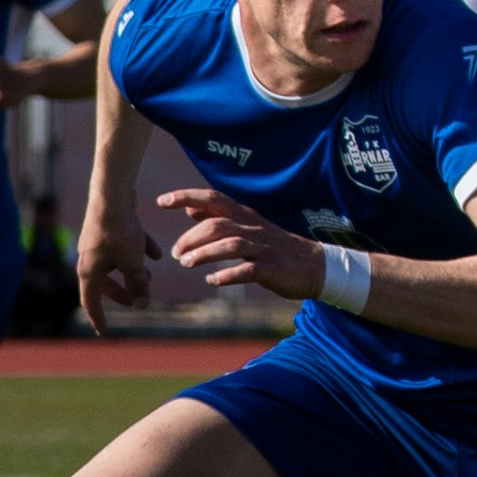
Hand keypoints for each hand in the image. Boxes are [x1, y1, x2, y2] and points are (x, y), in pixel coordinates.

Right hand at [77, 194, 161, 336]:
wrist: (113, 194)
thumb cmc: (119, 231)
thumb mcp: (132, 263)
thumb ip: (138, 284)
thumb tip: (143, 303)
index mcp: (89, 270)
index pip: (90, 302)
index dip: (98, 318)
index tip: (103, 332)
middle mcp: (89, 257)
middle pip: (103, 283)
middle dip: (121, 293)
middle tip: (136, 302)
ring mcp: (98, 241)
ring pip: (114, 263)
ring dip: (131, 271)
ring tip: (150, 276)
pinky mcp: (110, 228)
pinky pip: (123, 245)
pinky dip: (138, 250)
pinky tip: (158, 254)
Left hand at [161, 188, 325, 298]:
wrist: (316, 266)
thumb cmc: (276, 247)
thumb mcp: (248, 227)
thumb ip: (220, 217)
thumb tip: (190, 209)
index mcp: (245, 216)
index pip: (214, 198)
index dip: (187, 196)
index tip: (161, 200)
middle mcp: (253, 228)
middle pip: (218, 225)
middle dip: (191, 237)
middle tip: (175, 253)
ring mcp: (264, 248)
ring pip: (231, 245)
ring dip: (205, 253)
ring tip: (186, 264)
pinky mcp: (272, 269)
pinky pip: (248, 270)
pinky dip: (228, 275)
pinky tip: (212, 281)